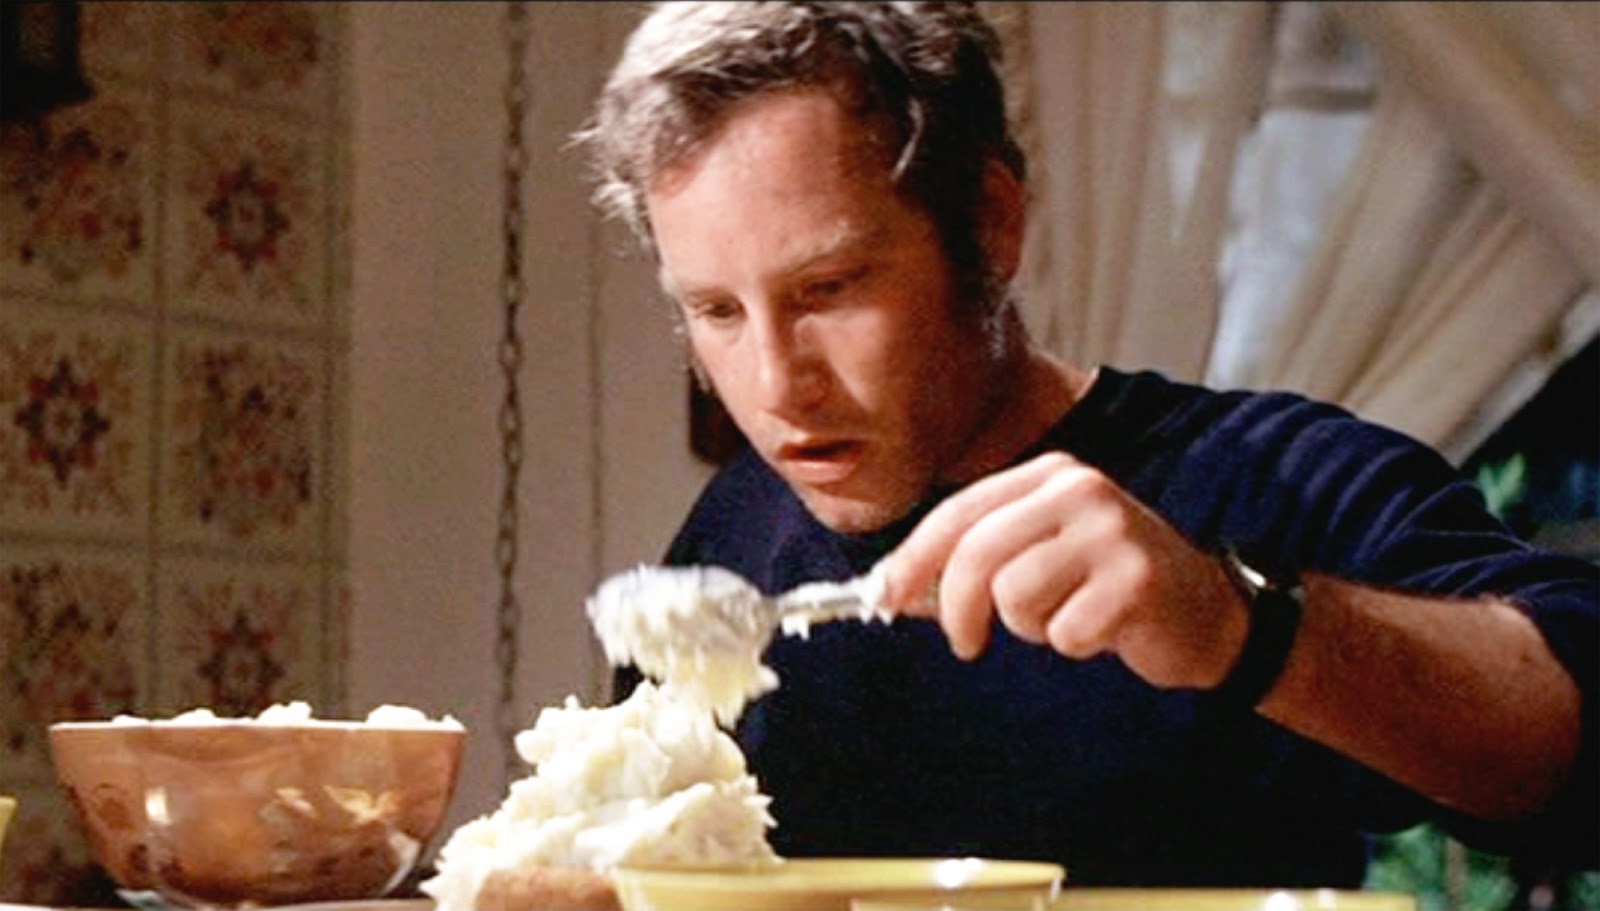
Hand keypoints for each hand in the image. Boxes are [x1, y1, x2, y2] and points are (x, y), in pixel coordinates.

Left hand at [882, 452, 1249, 688]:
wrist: (1208, 614)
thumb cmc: (1107, 589)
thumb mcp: (1041, 555)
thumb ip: (976, 561)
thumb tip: (892, 589)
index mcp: (1048, 475)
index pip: (958, 512)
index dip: (913, 559)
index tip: (885, 600)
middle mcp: (1078, 489)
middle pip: (977, 552)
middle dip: (955, 608)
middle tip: (964, 644)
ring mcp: (1111, 530)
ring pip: (1015, 594)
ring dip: (1031, 626)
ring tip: (1065, 618)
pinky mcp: (1136, 579)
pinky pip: (1063, 631)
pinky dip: (1073, 644)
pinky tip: (1103, 630)